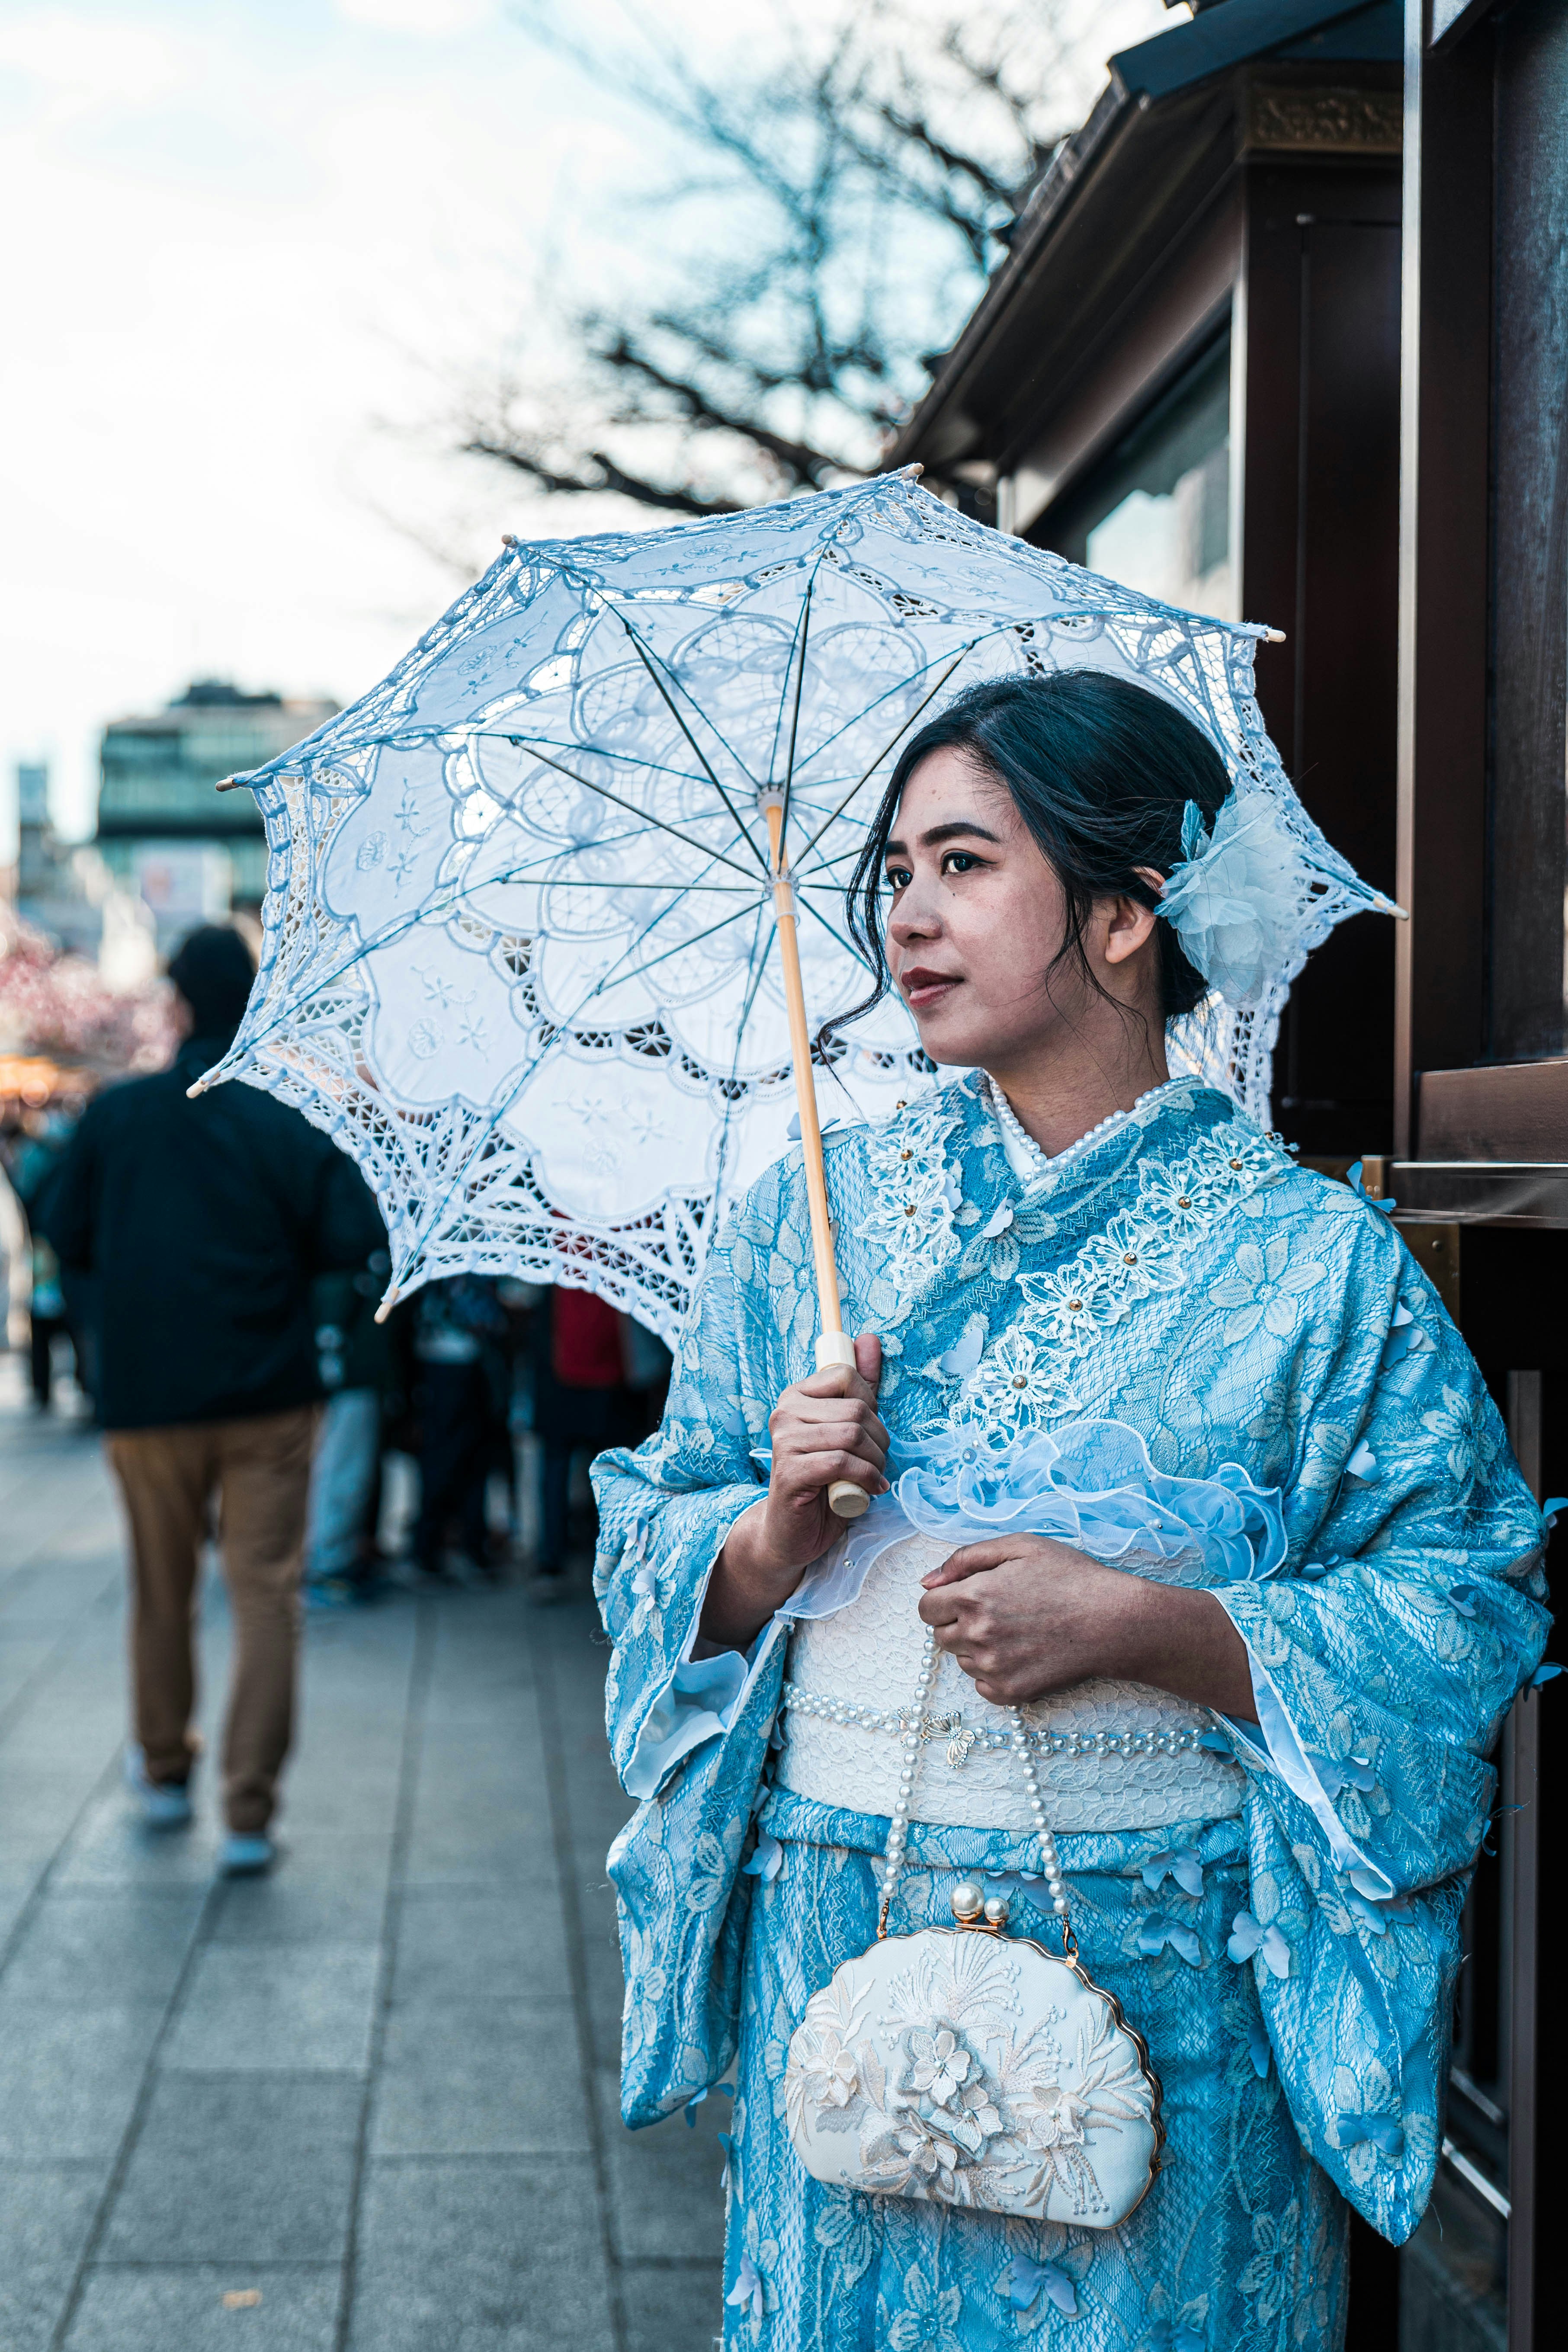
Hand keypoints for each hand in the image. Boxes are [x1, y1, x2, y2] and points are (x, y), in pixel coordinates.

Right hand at [699, 1334, 887, 1648]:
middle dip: (880, 1440)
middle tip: (876, 1462)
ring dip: (875, 1461)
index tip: (870, 1433)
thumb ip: (860, 1386)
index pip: (846, 1375)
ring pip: (852, 1435)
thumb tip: (870, 1339)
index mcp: (797, 1396)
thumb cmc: (824, 1479)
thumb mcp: (847, 1429)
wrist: (792, 1532)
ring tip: (872, 1477)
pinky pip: (841, 1462)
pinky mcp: (789, 1473)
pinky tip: (868, 1491)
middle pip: (856, 1409)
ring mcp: (784, 1442)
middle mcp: (785, 1413)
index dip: (871, 1405)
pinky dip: (865, 1478)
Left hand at [917, 1534, 1256, 1718]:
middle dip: (958, 1623)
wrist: (1113, 1620)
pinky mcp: (1011, 1692)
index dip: (943, 1600)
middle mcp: (976, 1635)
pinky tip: (1021, 1654)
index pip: (926, 1608)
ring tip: (1015, 1631)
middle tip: (996, 1612)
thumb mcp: (1019, 1547)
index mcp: (972, 1596)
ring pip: (962, 1661)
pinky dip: (993, 1673)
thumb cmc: (1069, 1577)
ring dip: (977, 1647)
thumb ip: (964, 1558)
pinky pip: (982, 1686)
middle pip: (940, 1636)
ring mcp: (993, 1668)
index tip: (966, 1596)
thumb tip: (927, 1581)